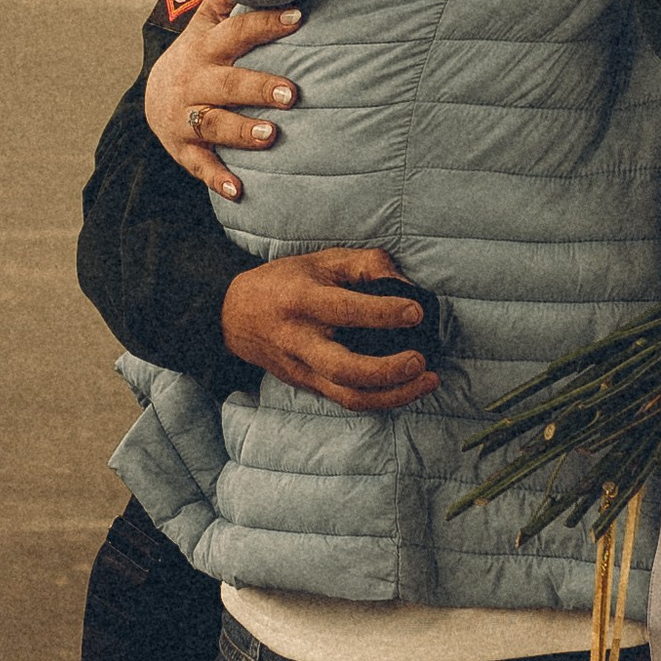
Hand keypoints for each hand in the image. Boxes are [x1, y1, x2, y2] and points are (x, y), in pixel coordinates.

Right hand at [147, 0, 302, 198]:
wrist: (155, 95)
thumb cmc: (199, 56)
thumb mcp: (208, 24)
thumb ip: (230, 0)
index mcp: (207, 49)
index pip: (237, 33)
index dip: (266, 24)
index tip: (299, 16)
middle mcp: (195, 82)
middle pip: (227, 84)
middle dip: (258, 88)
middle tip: (291, 93)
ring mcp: (186, 117)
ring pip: (213, 124)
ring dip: (242, 132)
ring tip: (271, 137)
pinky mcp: (182, 148)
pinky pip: (200, 165)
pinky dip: (218, 179)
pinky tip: (238, 190)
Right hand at [223, 247, 436, 409]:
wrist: (233, 316)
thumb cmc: (285, 282)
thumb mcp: (320, 260)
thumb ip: (365, 264)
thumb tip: (406, 284)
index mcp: (302, 300)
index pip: (344, 310)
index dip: (383, 313)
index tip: (416, 311)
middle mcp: (299, 340)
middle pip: (344, 368)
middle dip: (387, 370)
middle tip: (421, 360)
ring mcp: (301, 369)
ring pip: (348, 396)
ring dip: (393, 395)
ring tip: (427, 380)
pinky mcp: (306, 385)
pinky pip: (346, 400)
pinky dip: (382, 399)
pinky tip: (408, 388)